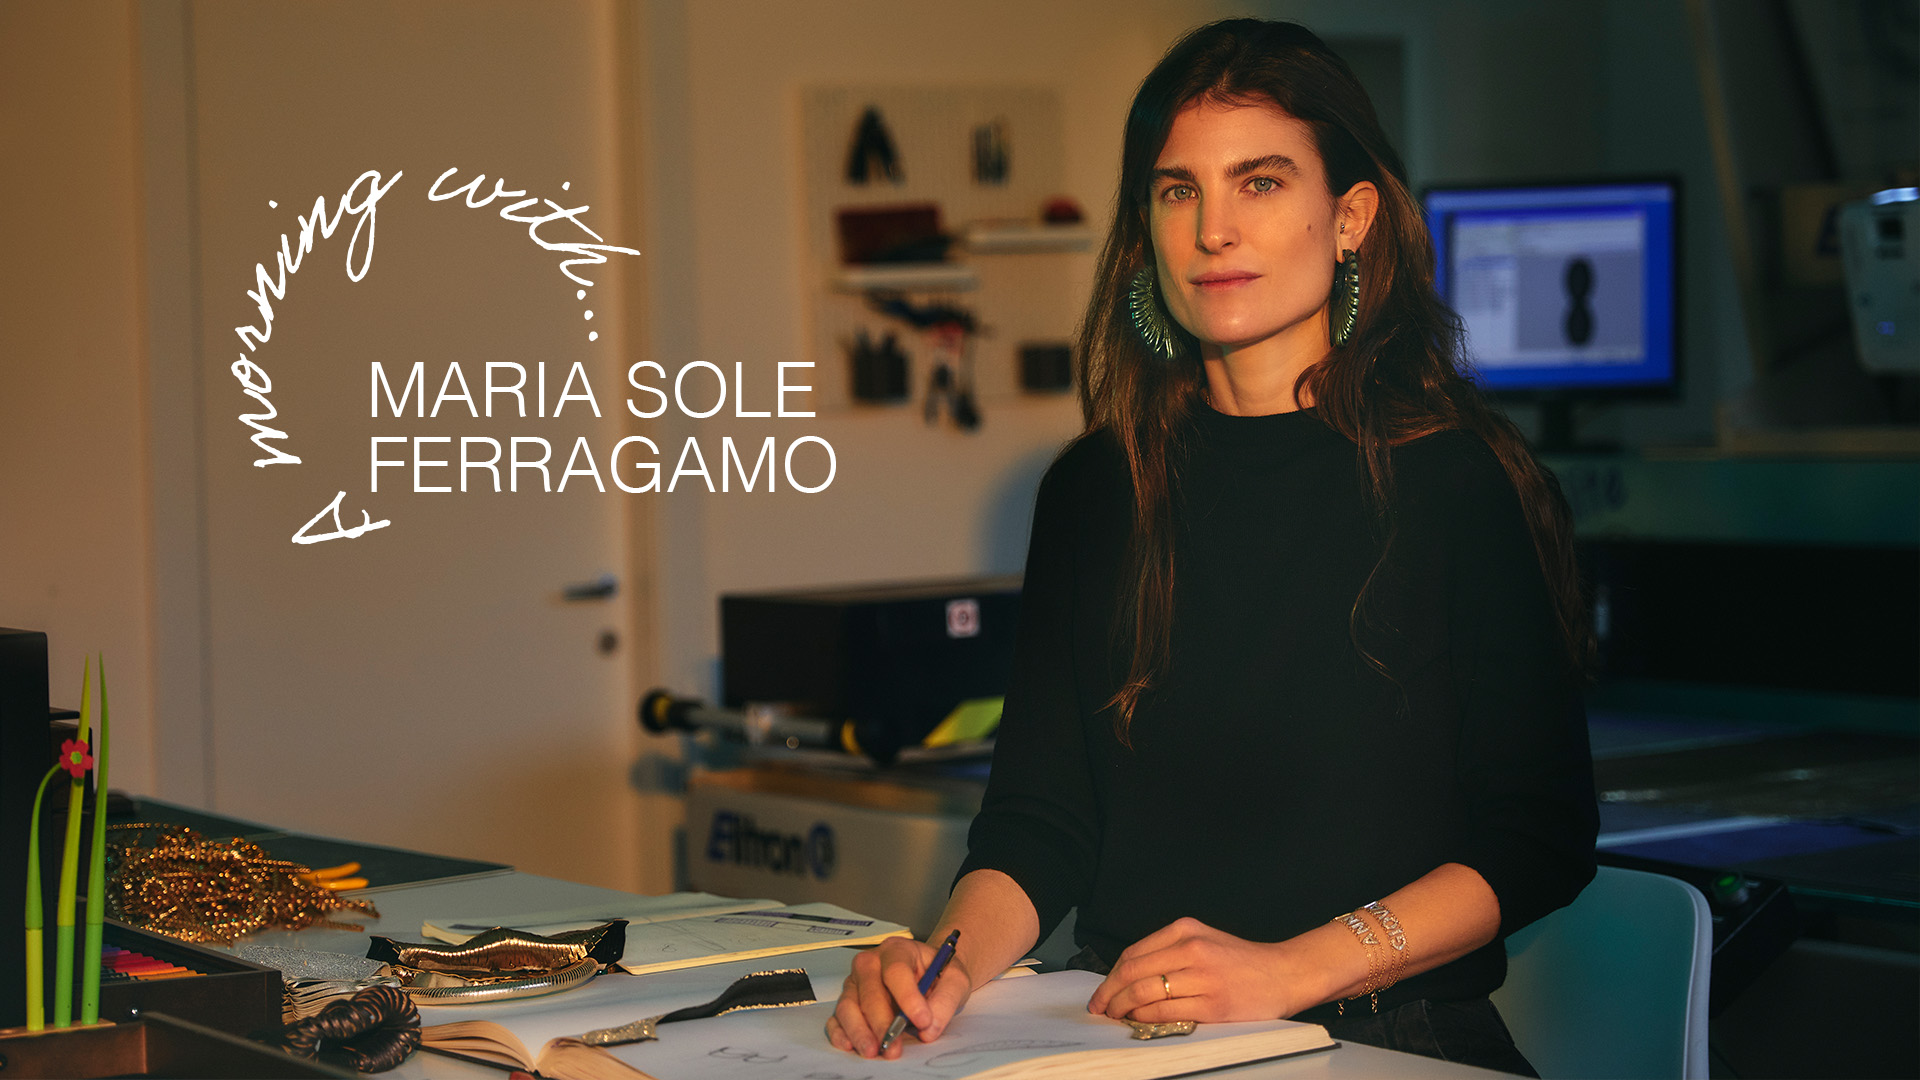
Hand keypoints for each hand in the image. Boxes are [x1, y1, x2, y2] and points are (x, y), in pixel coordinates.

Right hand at [826, 935, 973, 1058]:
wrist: (932, 974)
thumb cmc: (938, 973)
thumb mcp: (955, 980)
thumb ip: (946, 1001)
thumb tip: (929, 1028)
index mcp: (898, 950)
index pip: (896, 970)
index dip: (908, 997)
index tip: (923, 1020)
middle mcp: (872, 963)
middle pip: (869, 990)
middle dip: (881, 1021)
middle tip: (894, 1045)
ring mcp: (857, 982)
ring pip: (849, 1004)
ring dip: (859, 1030)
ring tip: (873, 1050)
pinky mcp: (850, 1002)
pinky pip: (838, 1016)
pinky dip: (841, 1032)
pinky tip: (850, 1045)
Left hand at [1087, 917, 1316, 1023]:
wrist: (1286, 973)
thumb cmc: (1243, 962)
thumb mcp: (1204, 940)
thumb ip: (1170, 952)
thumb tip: (1128, 978)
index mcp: (1186, 930)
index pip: (1133, 954)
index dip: (1110, 976)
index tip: (1102, 991)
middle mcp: (1192, 949)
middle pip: (1132, 972)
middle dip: (1109, 993)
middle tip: (1100, 1008)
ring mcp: (1202, 977)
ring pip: (1145, 992)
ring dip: (1123, 1008)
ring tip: (1118, 1017)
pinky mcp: (1212, 1004)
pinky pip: (1166, 1012)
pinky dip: (1146, 1018)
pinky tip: (1140, 1021)